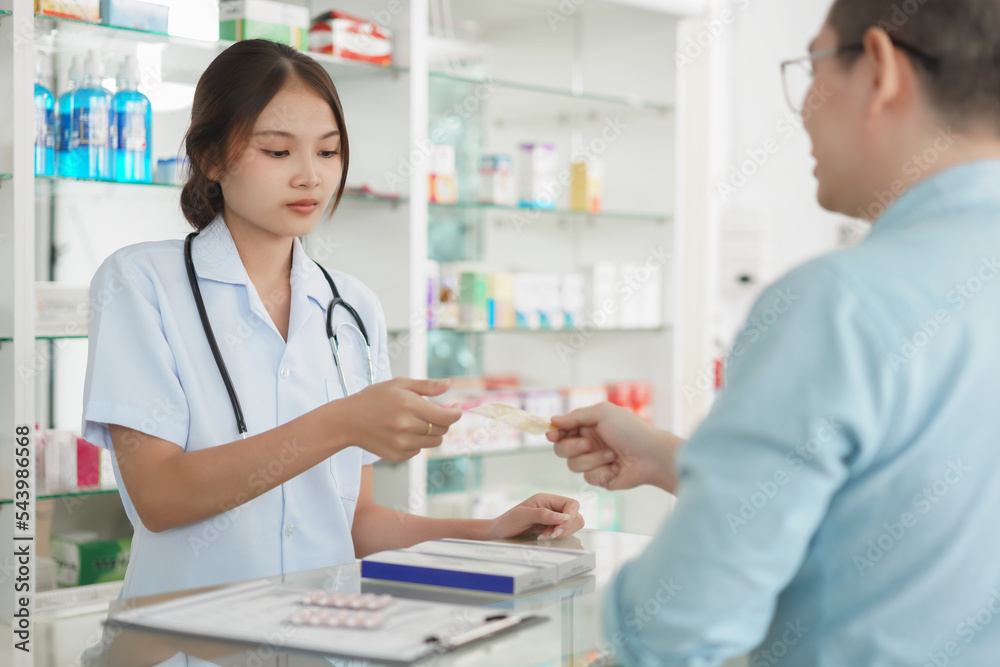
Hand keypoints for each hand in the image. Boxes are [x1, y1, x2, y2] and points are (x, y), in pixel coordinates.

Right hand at [340, 377, 461, 462]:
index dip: (456, 413)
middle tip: (431, 412)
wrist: (347, 421)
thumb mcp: (399, 384)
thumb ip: (426, 386)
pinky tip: (403, 432)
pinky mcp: (397, 456)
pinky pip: (418, 451)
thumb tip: (449, 384)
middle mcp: (406, 427)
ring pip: (433, 442)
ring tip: (416, 422)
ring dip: (431, 432)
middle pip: (442, 430)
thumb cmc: (373, 398)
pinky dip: (417, 442)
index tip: (455, 407)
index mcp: (409, 406)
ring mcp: (401, 444)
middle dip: (442, 420)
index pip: (446, 417)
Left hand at [487, 493, 584, 540]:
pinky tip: (545, 537)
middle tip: (550, 534)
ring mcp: (553, 517)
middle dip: (566, 527)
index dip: (570, 517)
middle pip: (575, 515)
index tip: (557, 528)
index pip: (572, 504)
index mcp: (547, 499)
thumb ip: (543, 514)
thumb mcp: (522, 515)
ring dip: (562, 532)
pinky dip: (558, 536)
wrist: (499, 531)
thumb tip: (563, 517)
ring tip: (546, 536)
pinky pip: (564, 531)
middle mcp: (552, 506)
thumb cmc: (508, 521)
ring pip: (572, 524)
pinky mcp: (551, 527)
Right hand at [548, 402, 681, 492]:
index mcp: (588, 426)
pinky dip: (602, 472)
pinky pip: (587, 478)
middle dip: (573, 447)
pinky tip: (615, 468)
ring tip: (612, 455)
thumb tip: (553, 420)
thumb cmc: (630, 430)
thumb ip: (576, 416)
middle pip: (561, 450)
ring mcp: (593, 462)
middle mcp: (588, 444)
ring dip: (592, 460)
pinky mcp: (600, 478)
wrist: (651, 456)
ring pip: (573, 465)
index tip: (552, 435)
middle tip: (588, 444)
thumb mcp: (603, 413)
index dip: (554, 433)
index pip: (562, 430)